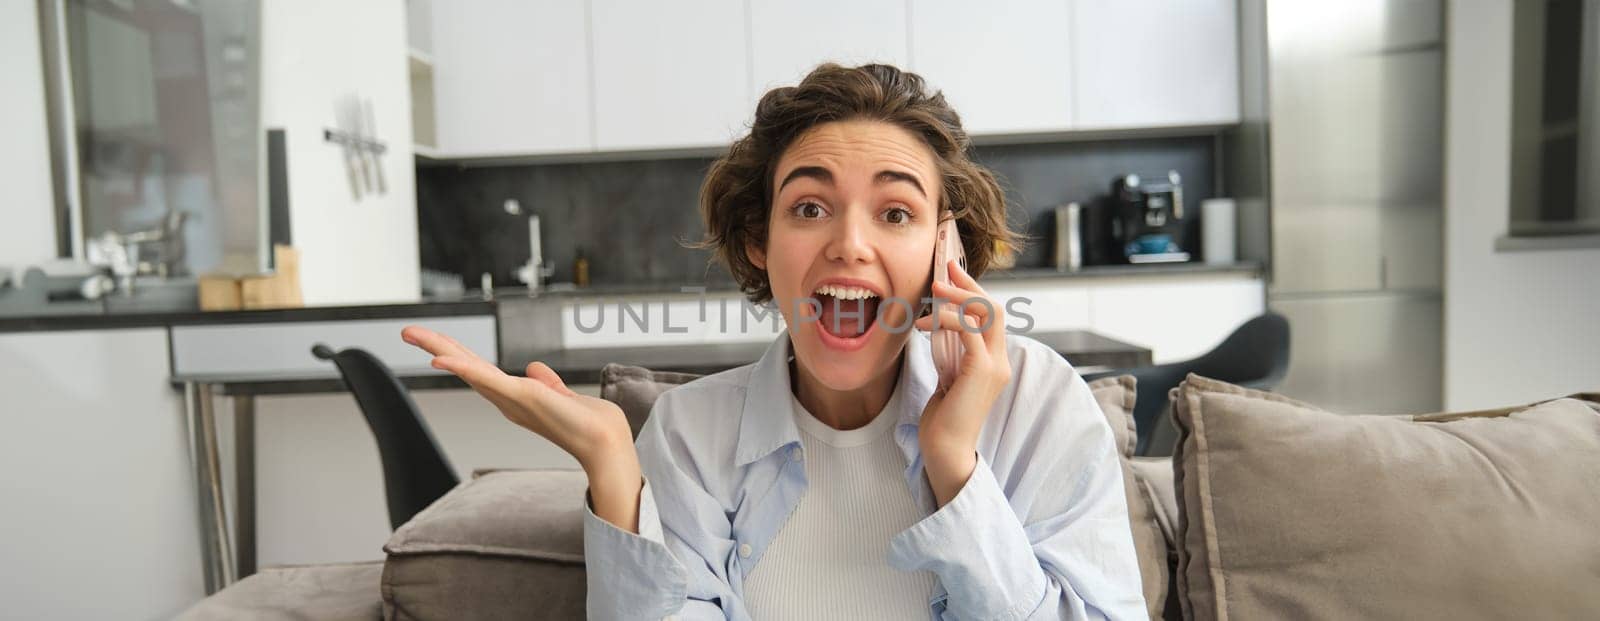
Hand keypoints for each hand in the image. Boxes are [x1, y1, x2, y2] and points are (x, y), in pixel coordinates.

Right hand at [402, 326, 644, 530]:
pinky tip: (439, 358)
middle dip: (436, 346)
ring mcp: (510, 399)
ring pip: (468, 368)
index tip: (434, 341)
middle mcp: (506, 400)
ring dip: (439, 349)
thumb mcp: (563, 395)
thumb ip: (547, 383)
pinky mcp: (520, 397)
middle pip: (465, 367)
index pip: (479, 370)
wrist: (605, 443)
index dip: (456, 354)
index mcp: (515, 397)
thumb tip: (534, 368)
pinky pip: (486, 379)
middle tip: (407, 331)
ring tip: (412, 334)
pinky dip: (462, 368)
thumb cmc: (589, 424)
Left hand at [913, 259, 1012, 505]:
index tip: (951, 274)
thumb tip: (939, 325)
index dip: (972, 291)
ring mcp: (995, 366)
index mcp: (994, 361)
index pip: (991, 316)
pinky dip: (946, 319)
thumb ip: (952, 353)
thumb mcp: (948, 376)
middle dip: (969, 285)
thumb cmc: (942, 418)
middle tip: (944, 269)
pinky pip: (969, 330)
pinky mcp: (982, 371)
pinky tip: (923, 323)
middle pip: (994, 308)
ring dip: (957, 297)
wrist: (946, 450)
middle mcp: (1001, 360)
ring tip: (930, 292)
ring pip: (985, 313)